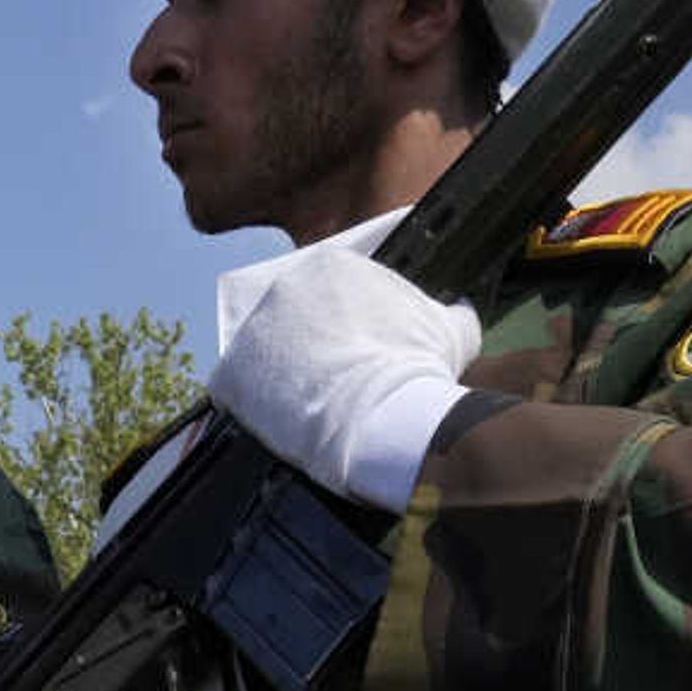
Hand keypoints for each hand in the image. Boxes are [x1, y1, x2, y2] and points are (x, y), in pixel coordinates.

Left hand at [210, 239, 484, 512]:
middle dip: (309, 350)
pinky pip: (236, 390)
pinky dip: (254, 408)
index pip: (330, 292)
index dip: (345, 328)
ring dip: (281, 379)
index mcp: (332, 265)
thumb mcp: (451, 328)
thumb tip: (458, 307)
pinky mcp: (232, 375)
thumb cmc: (422, 371)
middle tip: (335, 384)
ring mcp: (254, 330)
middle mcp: (284, 286)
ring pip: (265, 355)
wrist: (387, 418)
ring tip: (311, 409)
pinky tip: (281, 425)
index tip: (358, 355)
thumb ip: (448, 309)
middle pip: (292, 321)